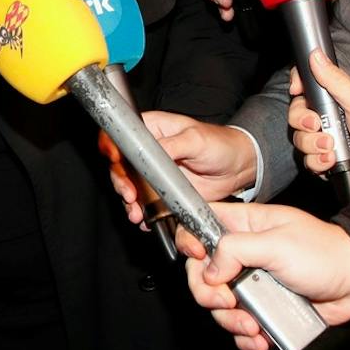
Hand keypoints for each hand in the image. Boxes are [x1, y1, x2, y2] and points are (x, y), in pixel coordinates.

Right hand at [105, 113, 259, 225]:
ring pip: (129, 188)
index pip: (121, 136)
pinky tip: (145, 219)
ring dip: (129, 202)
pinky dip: (142, 214)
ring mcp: (152, 174)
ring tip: (136, 213)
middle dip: (121, 183)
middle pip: (120, 166)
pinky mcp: (161, 193)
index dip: (111, 147)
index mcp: (150, 130)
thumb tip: (150, 152)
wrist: (237, 167)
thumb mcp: (196, 140)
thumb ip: (172, 145)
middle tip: (130, 195)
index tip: (114, 160)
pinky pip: (145, 205)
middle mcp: (147, 152)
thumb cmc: (219, 144)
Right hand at [185, 201, 349, 349]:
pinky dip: (245, 337)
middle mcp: (242, 254)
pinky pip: (239, 325)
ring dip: (229, 321)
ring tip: (252, 327)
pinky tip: (260, 338)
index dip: (190, 242)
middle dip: (208, 294)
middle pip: (200, 273)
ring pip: (218, 304)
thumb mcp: (278, 243)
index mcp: (244, 226)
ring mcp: (251, 282)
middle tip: (227, 302)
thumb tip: (210, 268)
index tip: (199, 259)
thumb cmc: (324, 253)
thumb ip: (237, 249)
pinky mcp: (262, 306)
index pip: (199, 225)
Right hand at [286, 53, 349, 196]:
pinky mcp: (327, 162)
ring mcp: (328, 141)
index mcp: (338, 100)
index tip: (296, 91)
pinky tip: (332, 162)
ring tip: (332, 149)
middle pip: (298, 115)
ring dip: (313, 145)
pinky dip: (318, 163)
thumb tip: (316, 55)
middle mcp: (330, 120)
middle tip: (319, 126)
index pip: (308, 88)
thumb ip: (335, 80)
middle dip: (304, 122)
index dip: (298, 87)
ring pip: (300, 140)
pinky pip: (309, 161)